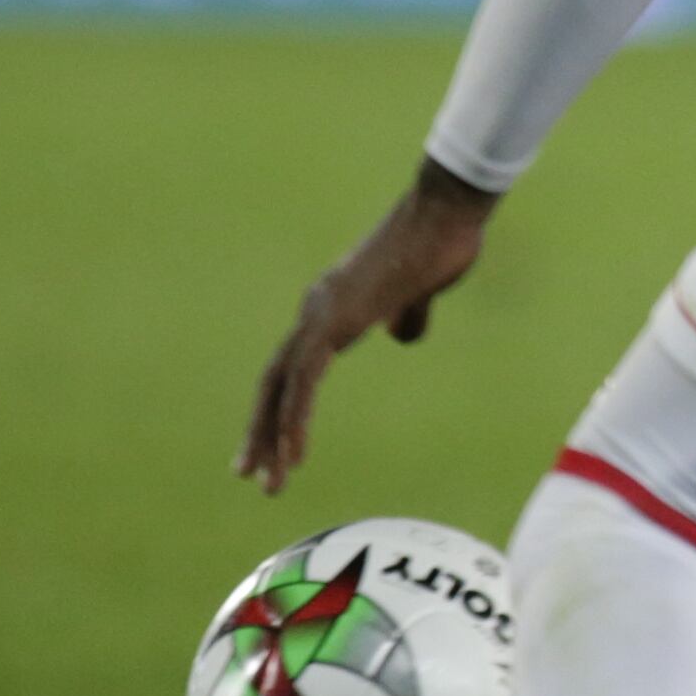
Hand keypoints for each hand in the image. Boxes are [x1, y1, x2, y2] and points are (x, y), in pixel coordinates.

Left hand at [241, 162, 497, 493]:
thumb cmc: (442, 242)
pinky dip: (293, 420)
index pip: (294, 367)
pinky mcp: (334, 321)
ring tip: (268, 482)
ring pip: (281, 387)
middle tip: (249, 475)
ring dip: (271, 438)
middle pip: (274, 381)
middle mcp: (315, 309)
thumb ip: (407, 313)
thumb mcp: (422, 289)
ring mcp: (320, 314)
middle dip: (261, 431)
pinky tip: (294, 454)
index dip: (280, 406)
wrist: (446, 212)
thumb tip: (401, 337)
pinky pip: (303, 382)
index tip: (275, 446)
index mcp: (332, 304)